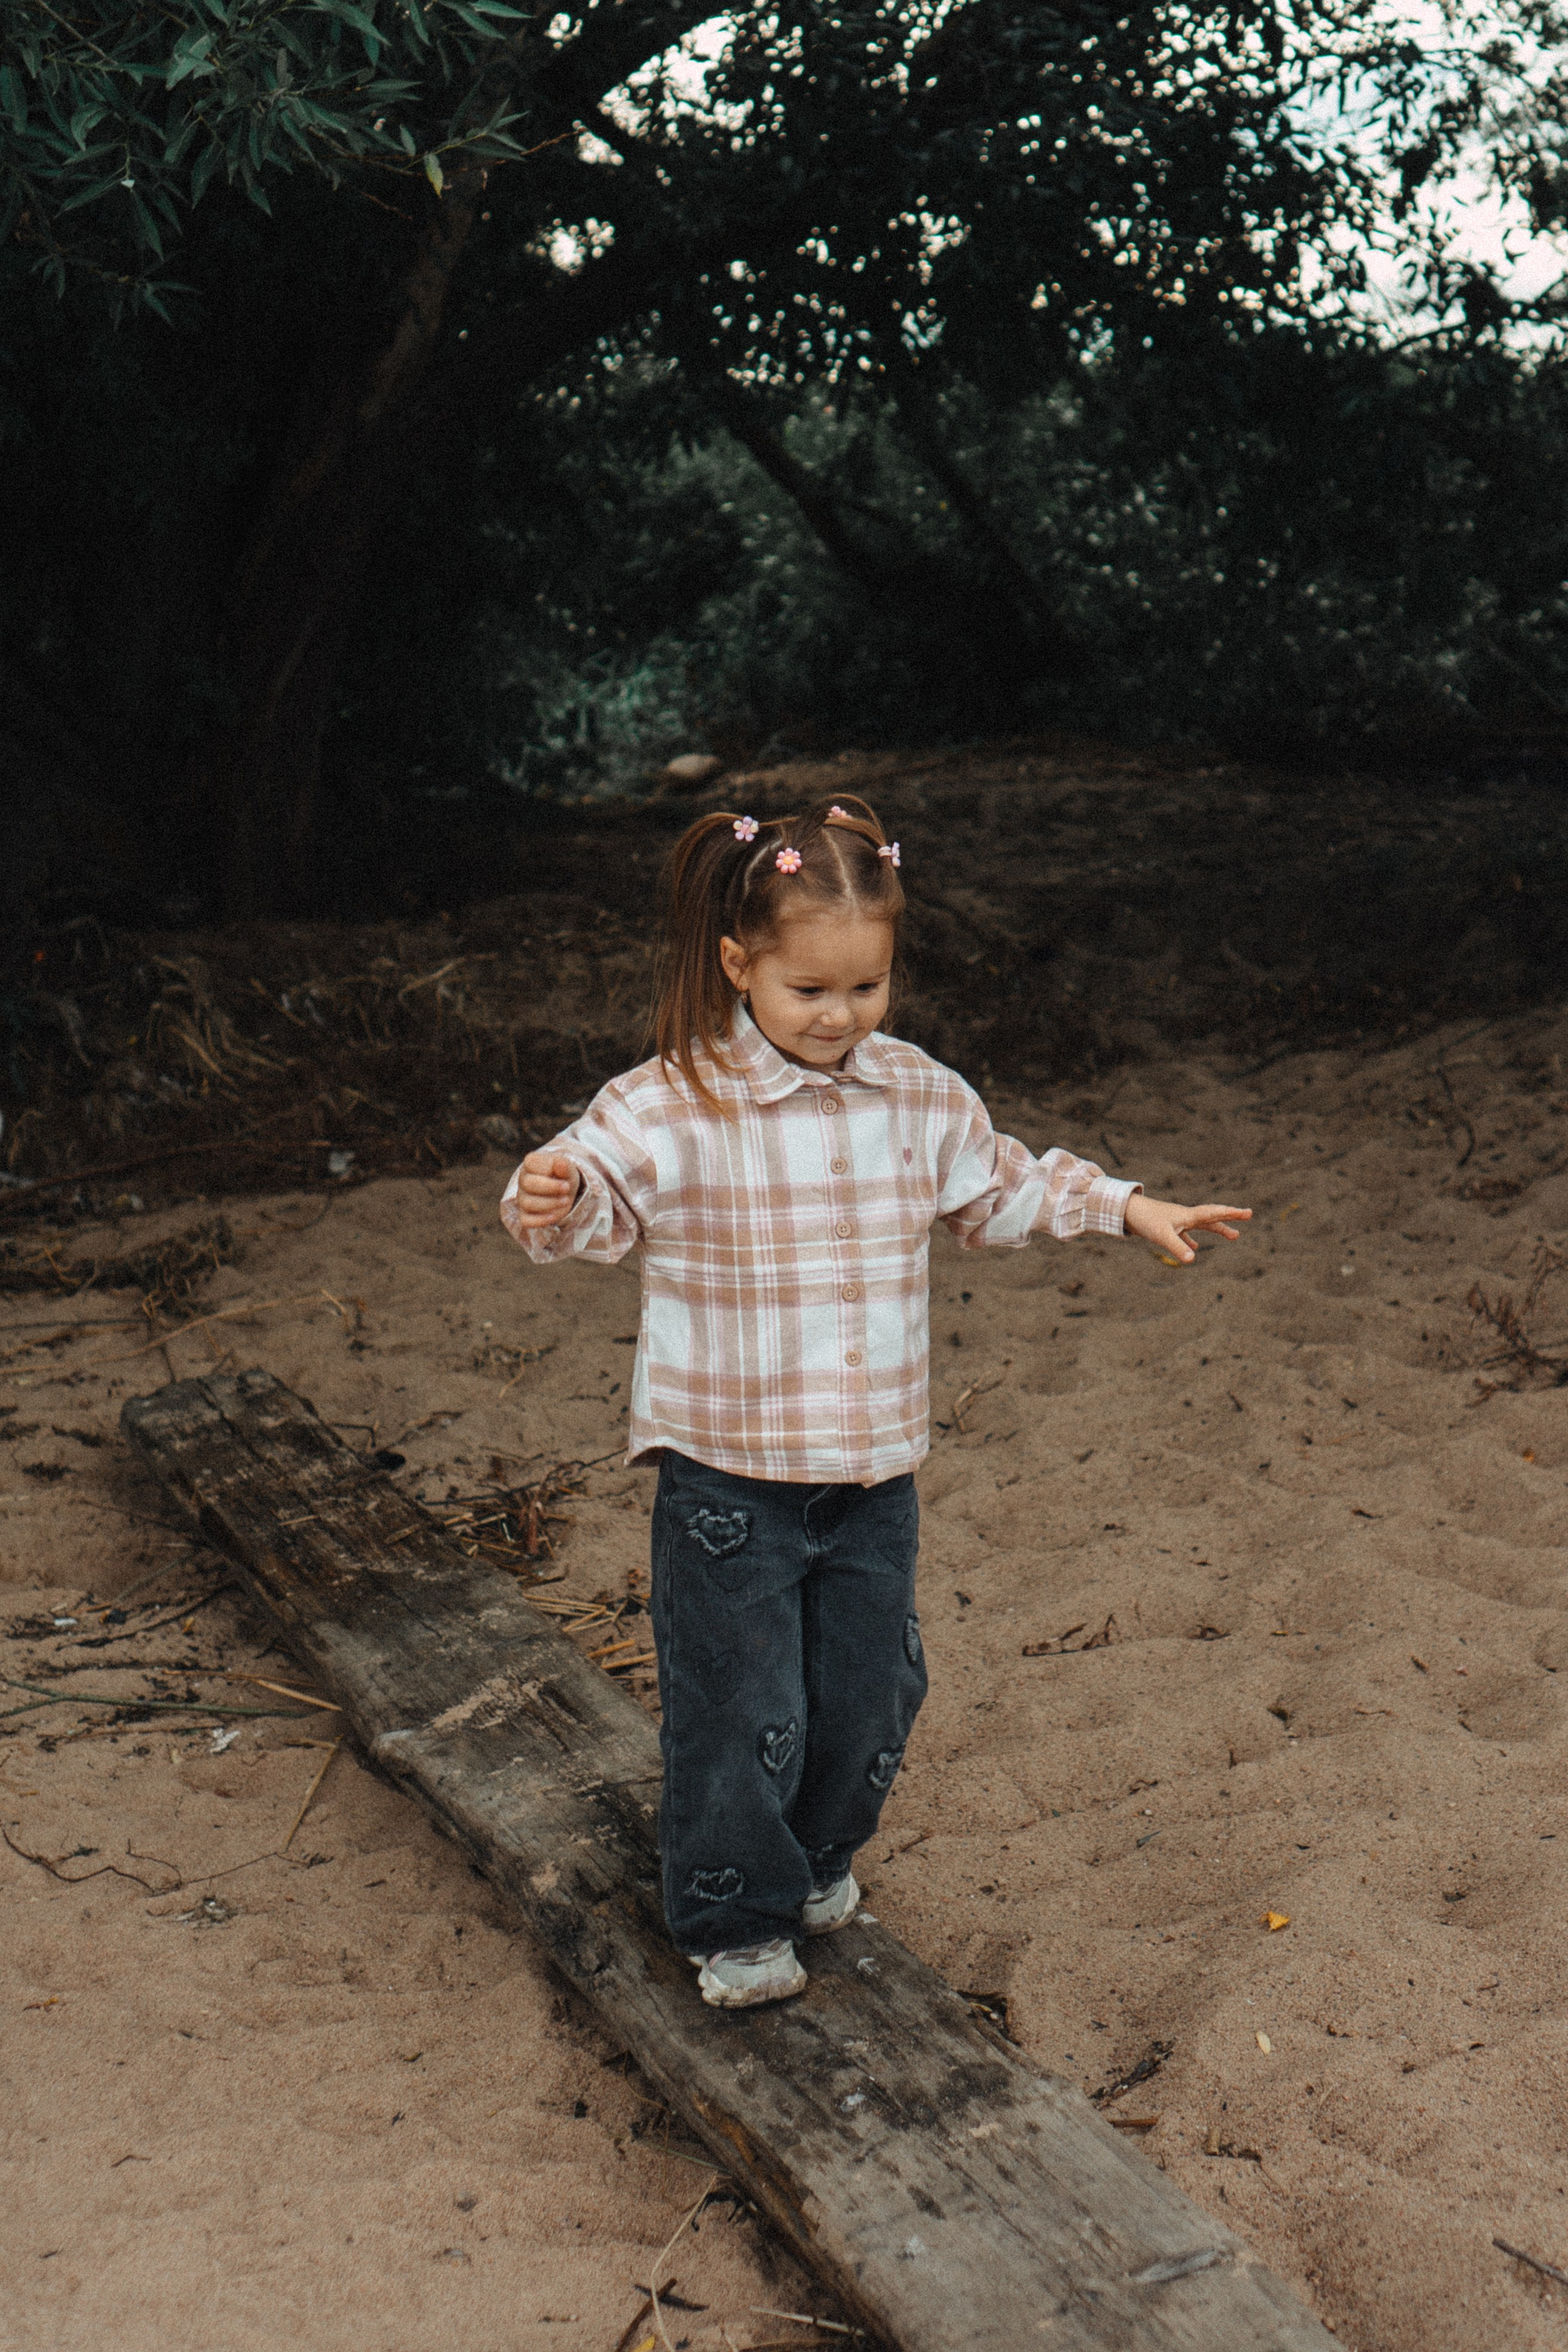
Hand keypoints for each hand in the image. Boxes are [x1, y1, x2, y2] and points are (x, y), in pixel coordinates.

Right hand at [513, 1149, 581, 1229]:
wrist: (564, 1191)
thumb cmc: (563, 1176)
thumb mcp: (567, 1168)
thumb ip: (564, 1165)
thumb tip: (560, 1163)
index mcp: (530, 1164)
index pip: (531, 1163)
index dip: (549, 1169)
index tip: (565, 1175)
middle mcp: (523, 1180)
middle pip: (529, 1184)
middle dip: (550, 1187)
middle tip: (567, 1188)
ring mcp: (522, 1198)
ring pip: (528, 1203)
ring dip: (549, 1203)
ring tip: (565, 1201)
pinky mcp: (525, 1215)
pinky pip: (526, 1220)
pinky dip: (539, 1220)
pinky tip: (554, 1217)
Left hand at [1124, 1192, 1250, 1264]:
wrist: (1125, 1211)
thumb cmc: (1144, 1220)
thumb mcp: (1162, 1235)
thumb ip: (1178, 1247)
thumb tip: (1193, 1259)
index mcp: (1187, 1215)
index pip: (1214, 1213)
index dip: (1231, 1213)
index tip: (1248, 1212)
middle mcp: (1185, 1216)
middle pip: (1212, 1217)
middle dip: (1230, 1219)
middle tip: (1248, 1217)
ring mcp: (1176, 1221)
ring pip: (1202, 1225)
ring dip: (1217, 1230)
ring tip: (1233, 1236)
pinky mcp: (1167, 1227)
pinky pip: (1186, 1233)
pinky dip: (1193, 1240)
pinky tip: (1195, 1248)